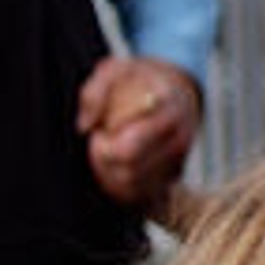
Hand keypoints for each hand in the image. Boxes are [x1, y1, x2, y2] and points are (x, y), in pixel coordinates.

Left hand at [76, 55, 200, 210]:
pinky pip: (144, 195)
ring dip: (110, 174)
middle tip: (100, 142)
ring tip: (108, 153)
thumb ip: (95, 91)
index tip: (97, 133)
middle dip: (103, 161)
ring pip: (134, 186)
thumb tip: (85, 125)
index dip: (103, 146)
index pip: (129, 148)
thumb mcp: (116, 68)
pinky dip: (123, 186)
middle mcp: (179, 138)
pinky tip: (117, 166)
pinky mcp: (174, 175)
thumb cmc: (143, 79)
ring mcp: (179, 159)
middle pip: (130, 171)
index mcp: (167, 110)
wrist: (178, 91)